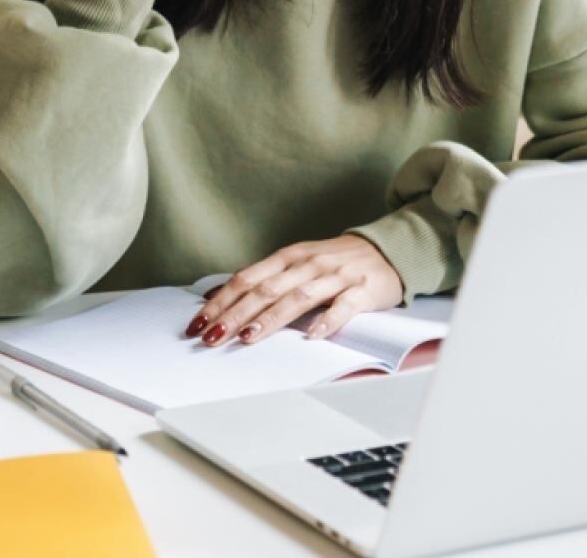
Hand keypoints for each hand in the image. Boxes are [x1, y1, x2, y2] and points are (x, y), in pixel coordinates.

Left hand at [185, 236, 405, 346]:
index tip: (199, 323)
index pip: (247, 279)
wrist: (387, 250)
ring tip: (248, 336)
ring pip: (298, 297)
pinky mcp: (362, 290)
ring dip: (270, 318)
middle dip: (235, 314)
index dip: (221, 301)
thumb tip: (219, 294)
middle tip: (211, 337)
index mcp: (289, 257)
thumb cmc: (335, 262)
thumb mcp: (297, 262)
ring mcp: (336, 276)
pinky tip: (312, 335)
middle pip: (266, 290)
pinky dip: (327, 321)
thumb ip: (263, 278)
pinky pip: (343, 307)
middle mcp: (308, 264)